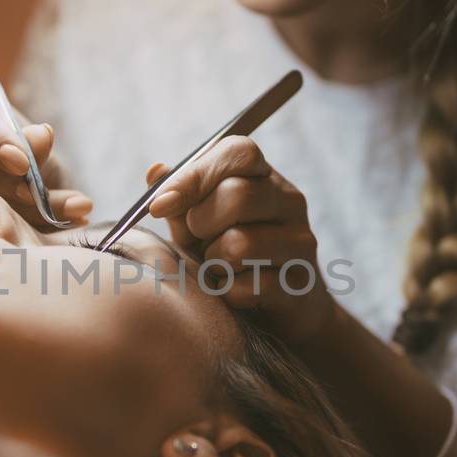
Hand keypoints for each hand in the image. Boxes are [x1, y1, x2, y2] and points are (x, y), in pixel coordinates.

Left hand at [146, 137, 336, 342]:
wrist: (276, 304)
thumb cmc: (227, 254)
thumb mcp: (196, 223)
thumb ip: (178, 199)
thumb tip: (155, 172)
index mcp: (263, 175)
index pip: (239, 152)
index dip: (194, 176)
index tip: (159, 205)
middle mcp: (288, 201)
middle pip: (238, 196)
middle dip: (201, 224)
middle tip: (199, 241)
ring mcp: (301, 240)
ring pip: (239, 246)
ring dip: (213, 264)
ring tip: (218, 268)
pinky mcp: (301, 282)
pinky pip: (247, 287)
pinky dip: (228, 293)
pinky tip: (235, 291)